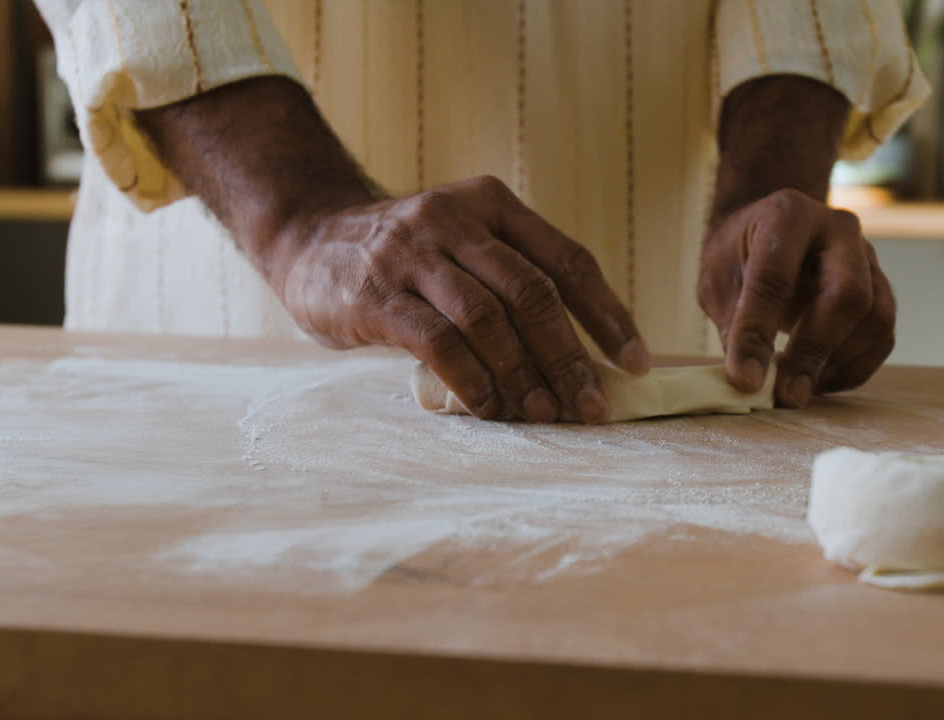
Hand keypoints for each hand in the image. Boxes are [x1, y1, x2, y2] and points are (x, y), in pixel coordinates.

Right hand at [137, 79, 646, 423]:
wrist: (308, 238)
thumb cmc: (407, 258)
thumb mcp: (465, 244)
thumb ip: (513, 280)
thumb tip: (584, 360)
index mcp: (493, 203)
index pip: (568, 261)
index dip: (608, 316)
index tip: (635, 364)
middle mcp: (456, 218)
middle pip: (533, 293)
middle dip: (571, 356)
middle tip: (592, 406)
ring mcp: (412, 252)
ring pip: (489, 319)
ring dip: (524, 375)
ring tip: (544, 414)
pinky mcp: (375, 293)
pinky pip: (439, 343)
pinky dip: (473, 381)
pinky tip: (490, 409)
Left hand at [698, 188, 894, 407]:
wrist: (770, 230)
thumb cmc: (740, 256)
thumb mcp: (719, 281)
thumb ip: (735, 325)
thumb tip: (751, 382)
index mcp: (787, 215)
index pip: (775, 278)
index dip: (758, 334)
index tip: (745, 380)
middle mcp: (838, 229)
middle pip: (847, 293)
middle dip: (816, 350)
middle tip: (789, 394)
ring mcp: (868, 256)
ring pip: (875, 316)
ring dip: (839, 363)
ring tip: (801, 389)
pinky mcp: (881, 286)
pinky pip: (883, 335)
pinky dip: (855, 368)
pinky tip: (820, 381)